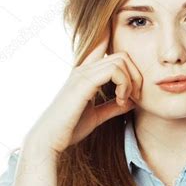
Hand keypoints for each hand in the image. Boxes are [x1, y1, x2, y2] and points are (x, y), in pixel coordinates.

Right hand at [24, 26, 142, 156]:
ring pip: (120, 61)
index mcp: (85, 74)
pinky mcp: (84, 83)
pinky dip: (124, 85)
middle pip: (121, 55)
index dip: (118, 47)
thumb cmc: (69, 129)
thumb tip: (132, 102)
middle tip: (135, 97)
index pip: (102, 46)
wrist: (50, 139)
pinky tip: (120, 101)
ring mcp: (82, 74)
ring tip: (125, 101)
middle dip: (136, 75)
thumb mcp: (96, 116)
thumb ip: (113, 107)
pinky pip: (114, 71)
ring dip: (131, 81)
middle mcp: (83, 69)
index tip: (132, 75)